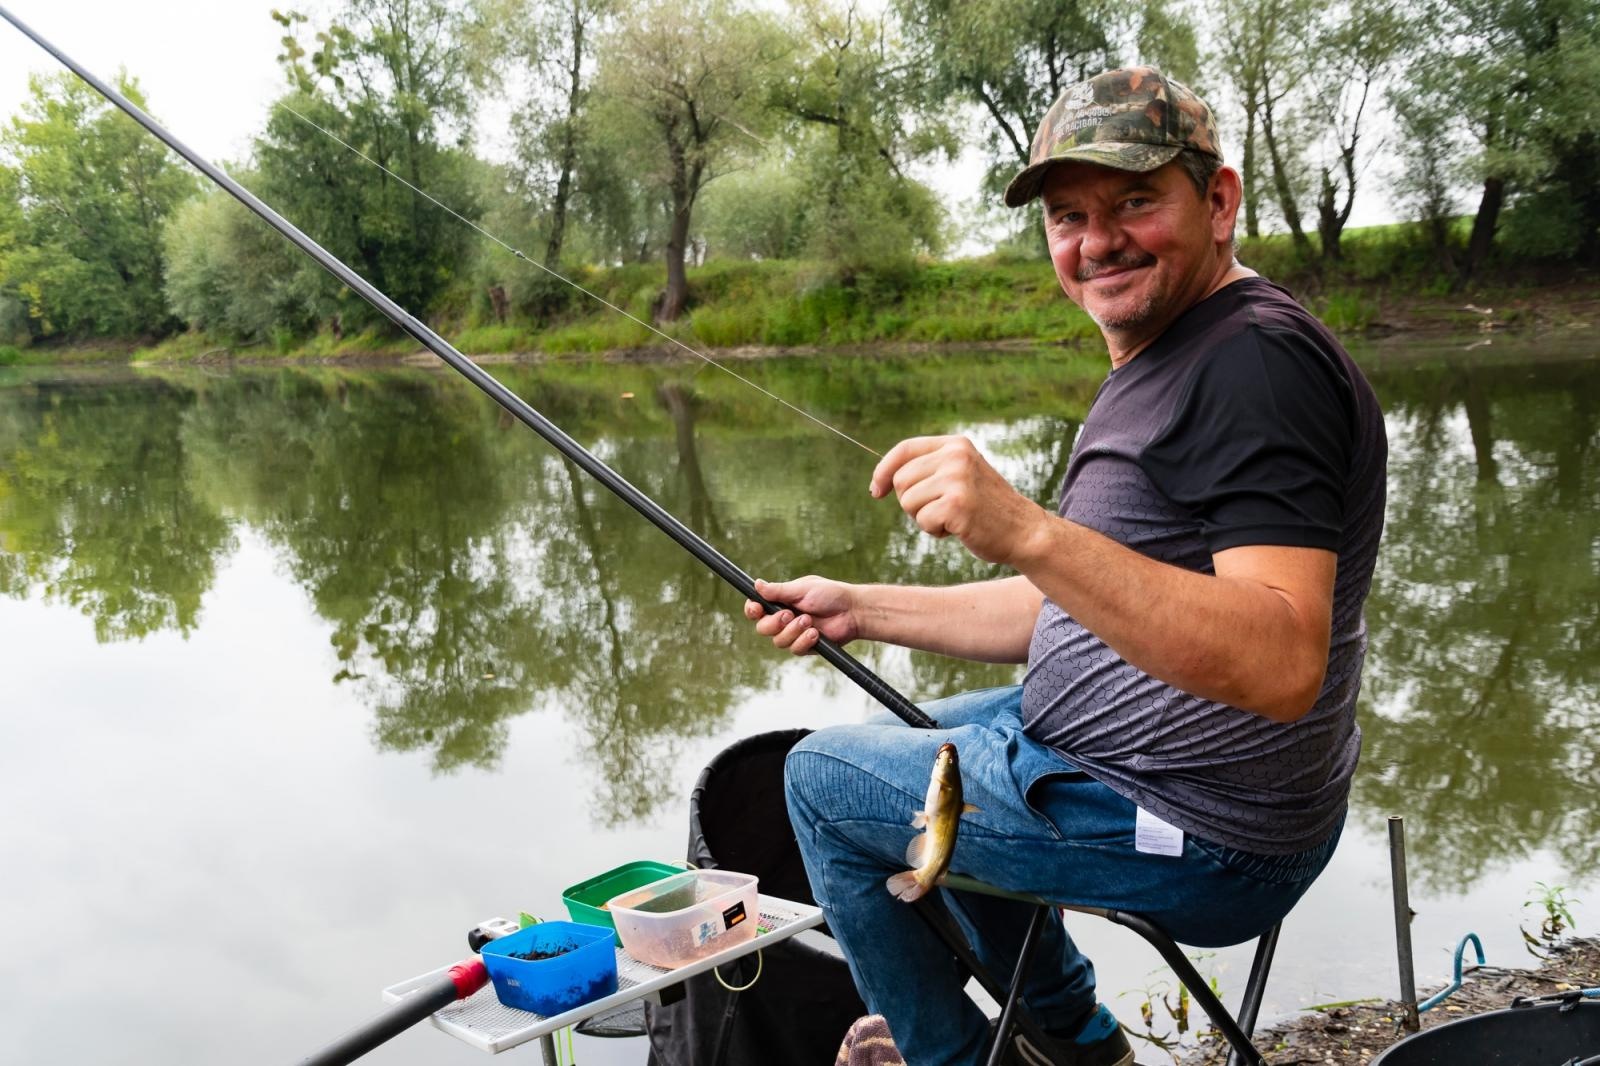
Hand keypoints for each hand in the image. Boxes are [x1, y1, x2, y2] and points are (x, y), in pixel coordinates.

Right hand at [743, 576, 860, 655]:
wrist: (852, 611)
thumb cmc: (830, 594)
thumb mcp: (802, 589)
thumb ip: (779, 591)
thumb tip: (756, 584)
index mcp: (780, 602)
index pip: (757, 609)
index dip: (752, 610)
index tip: (756, 608)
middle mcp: (784, 619)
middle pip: (763, 628)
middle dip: (774, 623)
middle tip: (789, 614)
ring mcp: (794, 634)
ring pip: (778, 641)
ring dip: (792, 631)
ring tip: (809, 621)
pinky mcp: (805, 646)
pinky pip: (794, 649)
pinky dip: (803, 641)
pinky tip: (815, 633)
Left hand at [869, 435, 1048, 565]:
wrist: (1023, 531)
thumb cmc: (985, 509)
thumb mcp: (961, 475)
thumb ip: (930, 469)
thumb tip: (882, 479)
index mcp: (956, 445)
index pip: (904, 449)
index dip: (883, 471)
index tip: (876, 491)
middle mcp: (956, 456)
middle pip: (901, 480)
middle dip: (911, 502)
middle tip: (939, 511)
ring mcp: (957, 479)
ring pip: (908, 502)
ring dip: (924, 518)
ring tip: (952, 518)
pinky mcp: (957, 504)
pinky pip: (923, 520)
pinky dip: (935, 531)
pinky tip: (958, 529)